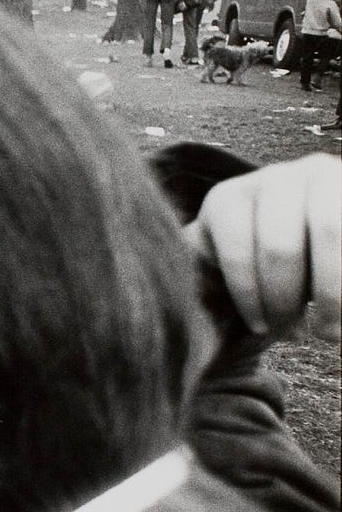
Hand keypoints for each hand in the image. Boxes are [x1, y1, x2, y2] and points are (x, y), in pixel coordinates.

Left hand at [183, 154, 339, 339]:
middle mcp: (272, 179)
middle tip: (301, 334)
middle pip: (280, 247)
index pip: (235, 253)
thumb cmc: (265, 270)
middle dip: (287, 299)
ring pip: (328, 231)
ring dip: (332, 292)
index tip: (261, 329)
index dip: (249, 299)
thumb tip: (184, 319)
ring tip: (331, 332)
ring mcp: (320, 176)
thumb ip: (205, 282)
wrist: (316, 237)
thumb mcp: (231, 270)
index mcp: (227, 201)